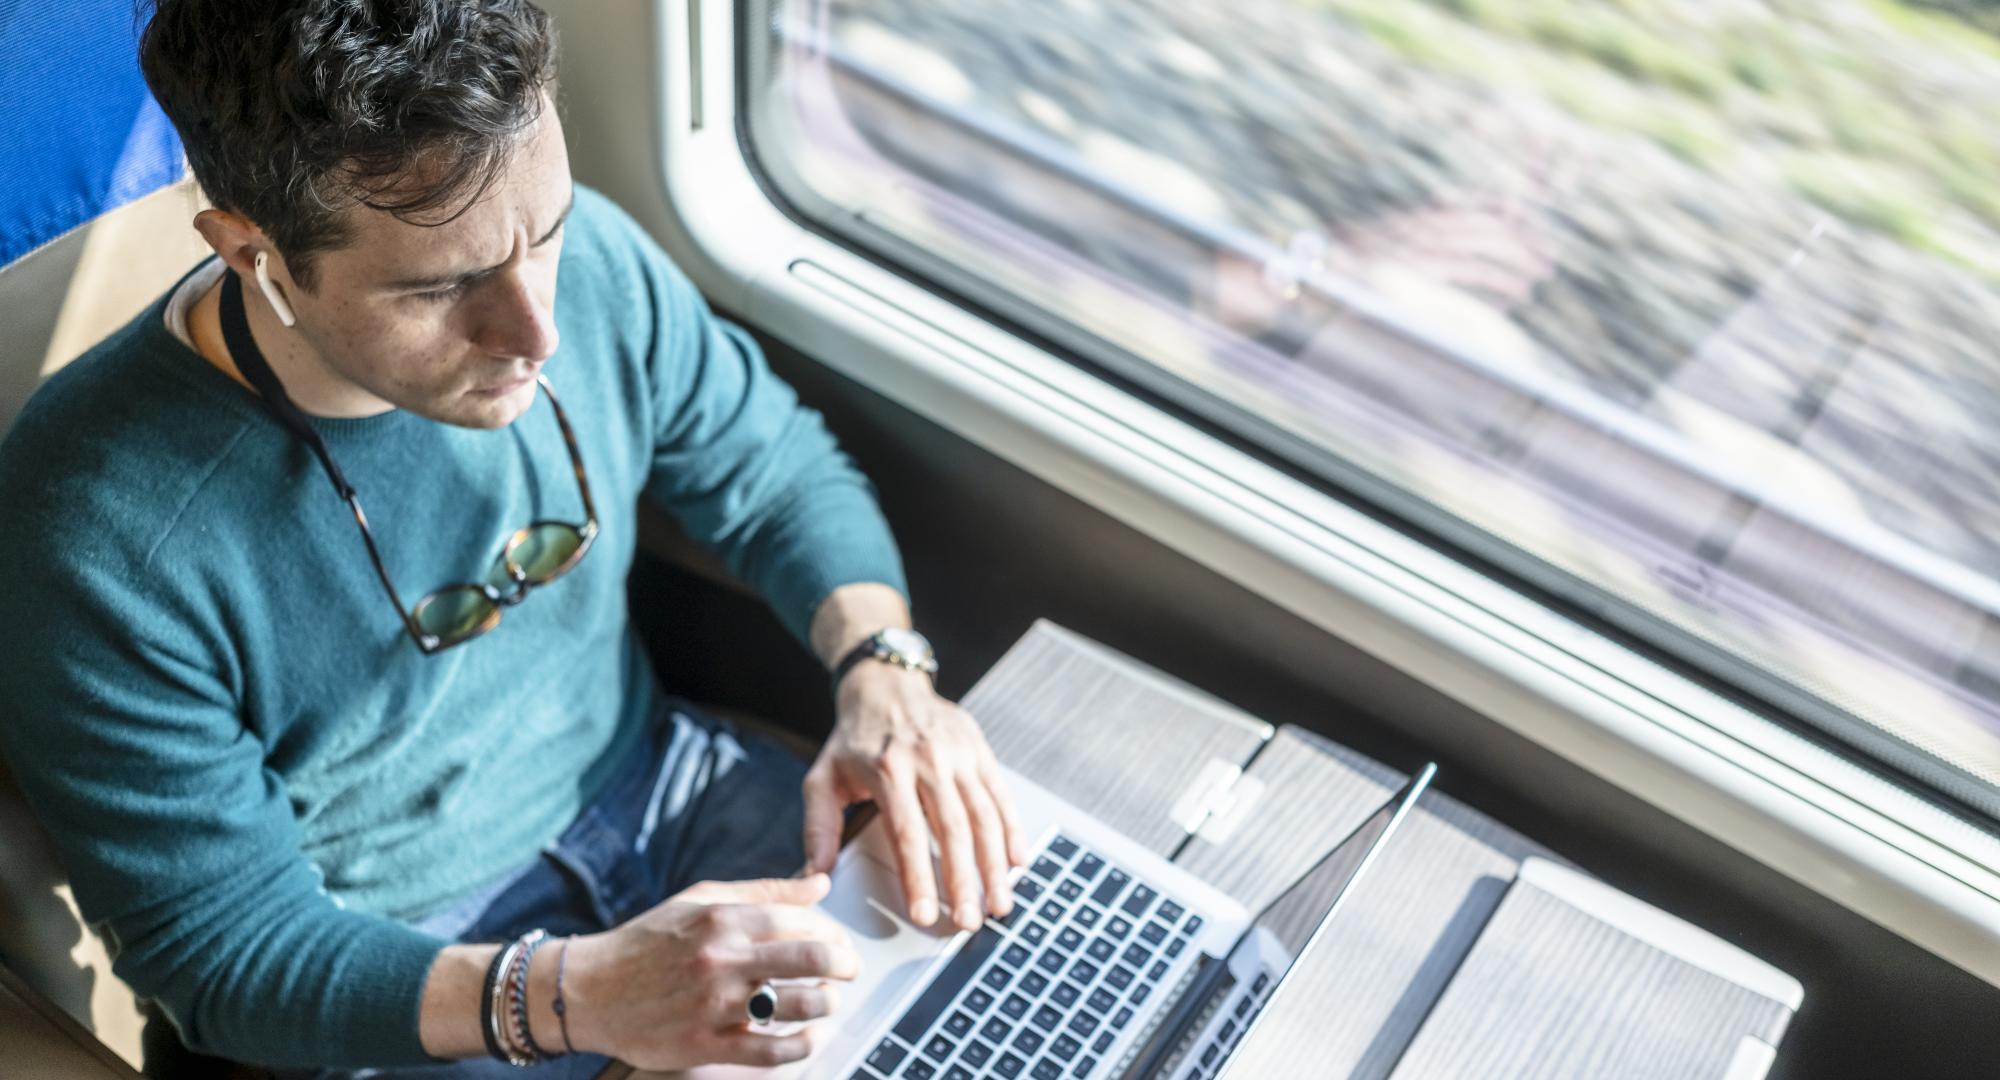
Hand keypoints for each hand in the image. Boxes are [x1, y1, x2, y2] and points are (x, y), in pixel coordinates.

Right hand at [560, 875, 859, 1070]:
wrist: (589, 989)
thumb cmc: (647, 942)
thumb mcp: (701, 900)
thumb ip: (764, 892)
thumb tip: (819, 882)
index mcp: (722, 918)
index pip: (802, 919)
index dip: (833, 931)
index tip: (839, 942)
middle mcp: (722, 959)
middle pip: (811, 958)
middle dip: (845, 964)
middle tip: (850, 970)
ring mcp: (714, 1004)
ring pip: (798, 1004)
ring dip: (827, 1003)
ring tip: (828, 1001)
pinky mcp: (704, 1045)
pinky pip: (770, 1050)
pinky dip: (801, 1045)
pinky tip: (810, 1036)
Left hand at [802, 663, 1029, 932]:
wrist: (886, 683)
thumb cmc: (853, 738)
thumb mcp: (823, 777)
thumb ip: (819, 827)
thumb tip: (815, 875)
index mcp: (888, 769)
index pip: (908, 833)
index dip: (918, 878)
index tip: (925, 916)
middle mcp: (928, 760)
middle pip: (953, 830)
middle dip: (964, 882)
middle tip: (970, 923)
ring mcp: (959, 754)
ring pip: (984, 816)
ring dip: (994, 865)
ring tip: (998, 904)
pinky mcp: (979, 751)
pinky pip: (1000, 796)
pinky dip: (1012, 830)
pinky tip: (1016, 863)